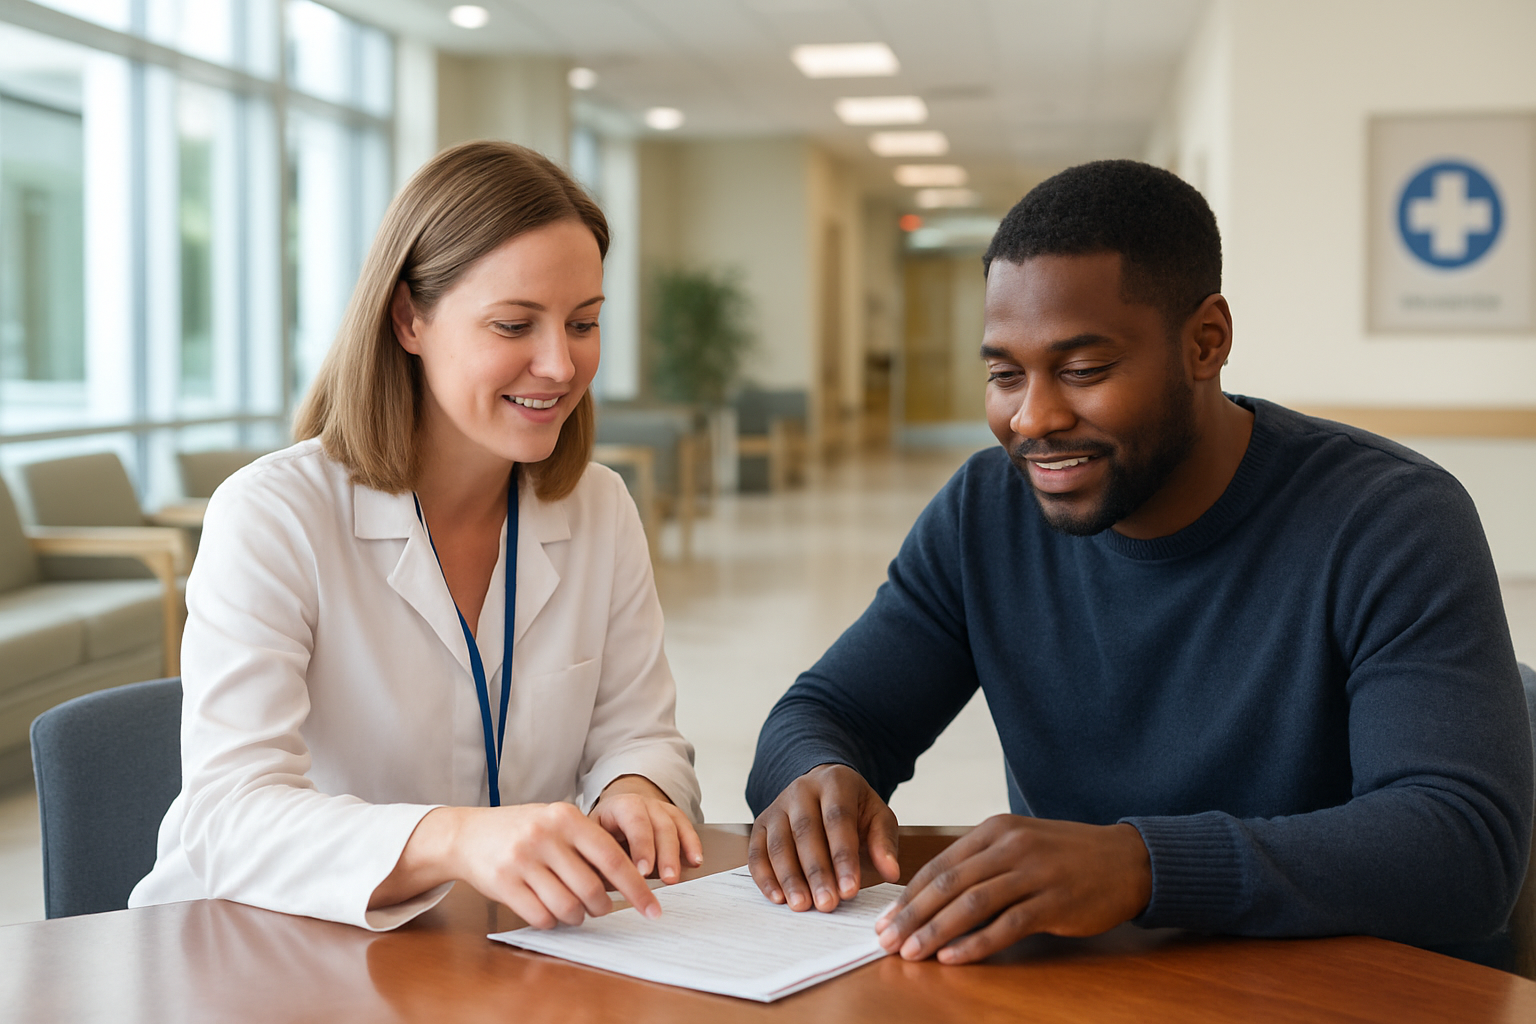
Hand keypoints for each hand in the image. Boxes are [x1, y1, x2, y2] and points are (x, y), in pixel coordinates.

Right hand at [370, 801, 661, 928]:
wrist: (466, 834)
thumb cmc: (522, 829)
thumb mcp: (555, 822)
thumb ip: (587, 845)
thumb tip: (627, 882)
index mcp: (565, 817)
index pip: (612, 858)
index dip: (636, 887)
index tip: (652, 908)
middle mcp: (545, 835)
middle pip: (592, 889)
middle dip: (601, 907)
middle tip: (599, 908)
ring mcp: (522, 859)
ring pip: (567, 907)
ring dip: (576, 917)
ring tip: (572, 909)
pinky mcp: (503, 883)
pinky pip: (541, 916)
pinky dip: (551, 921)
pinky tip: (547, 910)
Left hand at [589, 774, 702, 884]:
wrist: (614, 812)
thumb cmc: (602, 832)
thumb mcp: (591, 839)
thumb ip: (597, 859)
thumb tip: (600, 887)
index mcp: (619, 806)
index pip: (634, 821)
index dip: (640, 846)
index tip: (642, 872)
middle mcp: (642, 804)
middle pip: (658, 825)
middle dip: (663, 854)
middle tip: (665, 879)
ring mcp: (660, 809)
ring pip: (673, 827)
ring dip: (676, 854)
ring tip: (674, 877)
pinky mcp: (674, 817)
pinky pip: (686, 828)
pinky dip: (692, 845)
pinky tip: (694, 861)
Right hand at [747, 763, 900, 912]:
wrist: (823, 790)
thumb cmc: (855, 810)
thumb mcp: (878, 817)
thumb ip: (884, 843)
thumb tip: (891, 872)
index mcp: (835, 782)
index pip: (838, 820)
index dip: (843, 857)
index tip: (850, 891)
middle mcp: (801, 790)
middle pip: (805, 832)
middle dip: (817, 872)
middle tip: (827, 904)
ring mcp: (777, 805)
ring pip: (778, 843)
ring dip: (789, 878)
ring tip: (802, 906)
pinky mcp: (761, 823)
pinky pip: (757, 851)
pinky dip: (765, 876)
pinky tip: (778, 898)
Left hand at [873, 815, 1151, 963]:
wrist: (1127, 860)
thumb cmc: (1067, 855)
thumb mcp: (1020, 844)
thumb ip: (981, 862)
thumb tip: (933, 894)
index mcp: (995, 830)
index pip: (940, 865)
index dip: (909, 895)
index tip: (885, 918)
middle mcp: (1010, 847)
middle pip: (948, 884)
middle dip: (911, 915)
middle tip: (886, 940)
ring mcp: (1033, 873)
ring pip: (972, 904)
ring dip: (936, 931)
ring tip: (911, 952)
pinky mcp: (1054, 902)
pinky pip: (1006, 926)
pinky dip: (976, 943)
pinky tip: (953, 958)